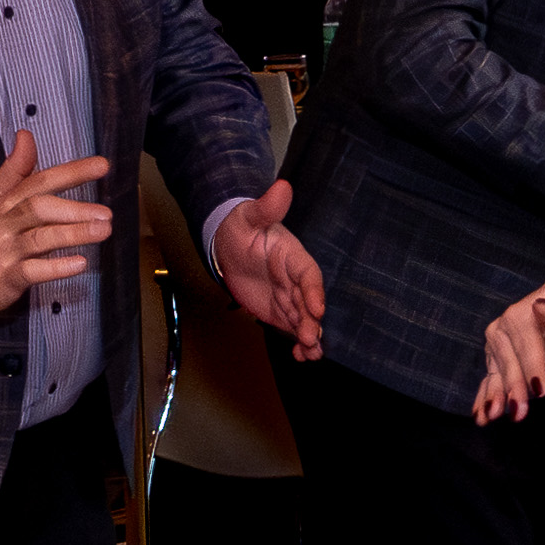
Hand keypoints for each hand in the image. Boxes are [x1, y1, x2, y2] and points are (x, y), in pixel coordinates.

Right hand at [0, 130, 114, 323]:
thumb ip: (12, 169)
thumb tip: (26, 135)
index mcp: (2, 201)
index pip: (39, 180)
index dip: (71, 172)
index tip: (102, 165)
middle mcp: (2, 223)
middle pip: (39, 208)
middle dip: (74, 208)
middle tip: (106, 211)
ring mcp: (2, 251)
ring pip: (40, 238)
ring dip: (73, 233)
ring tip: (103, 230)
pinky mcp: (3, 278)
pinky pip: (32, 271)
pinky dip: (56, 267)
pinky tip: (79, 263)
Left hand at [215, 174, 327, 360]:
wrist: (228, 243)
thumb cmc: (241, 228)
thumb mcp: (249, 216)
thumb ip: (267, 208)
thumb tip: (282, 187)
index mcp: (292, 256)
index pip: (308, 274)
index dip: (313, 291)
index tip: (316, 308)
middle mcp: (295, 279)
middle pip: (307, 301)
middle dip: (310, 321)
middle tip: (308, 337)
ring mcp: (288, 297)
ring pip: (303, 319)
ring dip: (309, 336)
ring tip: (311, 354)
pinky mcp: (279, 311)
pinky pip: (292, 328)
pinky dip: (299, 343)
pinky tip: (302, 357)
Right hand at [473, 264, 544, 421]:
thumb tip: (541, 307)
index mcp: (518, 315)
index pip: (526, 345)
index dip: (533, 367)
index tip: (541, 390)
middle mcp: (501, 330)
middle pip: (509, 363)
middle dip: (514, 389)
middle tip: (519, 411)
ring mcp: (496, 347)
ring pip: (496, 375)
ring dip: (494, 397)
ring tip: (492, 416)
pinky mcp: (496, 362)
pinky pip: (489, 382)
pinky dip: (484, 400)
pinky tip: (480, 416)